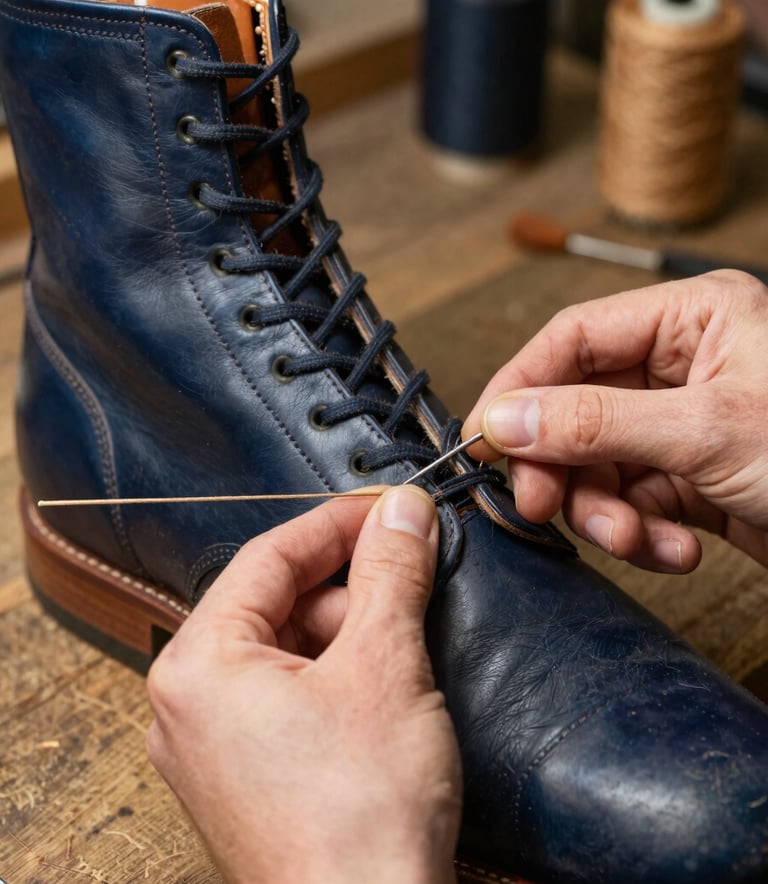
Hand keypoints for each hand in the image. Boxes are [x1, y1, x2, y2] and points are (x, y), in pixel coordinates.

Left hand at [146, 486, 460, 883]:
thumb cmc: (362, 813)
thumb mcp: (384, 664)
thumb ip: (390, 572)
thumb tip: (402, 511)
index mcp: (197, 665)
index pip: (268, 556)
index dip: (335, 523)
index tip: (386, 509)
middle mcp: (187, 705)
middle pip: (274, 601)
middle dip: (345, 582)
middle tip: (406, 567)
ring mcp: (211, 747)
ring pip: (282, 649)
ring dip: (345, 630)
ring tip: (401, 639)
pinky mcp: (243, 778)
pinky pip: (283, 696)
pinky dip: (333, 675)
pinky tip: (380, 685)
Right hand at [464, 270, 767, 572]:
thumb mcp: (707, 432)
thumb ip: (595, 423)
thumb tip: (504, 420)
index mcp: (691, 320)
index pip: (573, 340)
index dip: (521, 387)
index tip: (486, 438)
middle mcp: (682, 365)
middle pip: (577, 408)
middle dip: (563, 466)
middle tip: (541, 505)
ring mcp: (684, 424)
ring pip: (600, 464)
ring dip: (606, 511)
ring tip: (636, 539)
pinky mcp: (692, 477)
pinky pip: (634, 500)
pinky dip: (643, 533)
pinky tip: (678, 550)